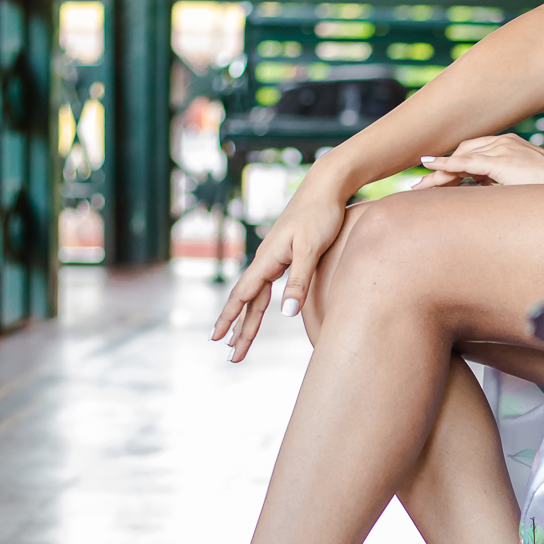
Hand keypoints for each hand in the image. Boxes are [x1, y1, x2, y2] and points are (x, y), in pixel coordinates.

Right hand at [212, 164, 349, 362]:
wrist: (325, 187)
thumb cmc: (320, 215)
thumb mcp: (311, 249)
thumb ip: (299, 281)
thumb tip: (286, 314)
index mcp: (267, 260)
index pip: (243, 296)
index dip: (231, 319)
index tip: (217, 340)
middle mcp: (265, 260)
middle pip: (247, 301)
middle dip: (238, 329)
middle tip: (231, 356)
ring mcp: (274, 258)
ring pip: (257, 295)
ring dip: (248, 319)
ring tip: (239, 341)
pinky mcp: (285, 255)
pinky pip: (267, 285)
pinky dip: (260, 303)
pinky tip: (260, 310)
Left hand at [414, 134, 543, 188]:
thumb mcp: (526, 180)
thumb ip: (506, 181)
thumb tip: (489, 191)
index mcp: (509, 145)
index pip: (474, 152)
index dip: (454, 164)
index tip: (437, 177)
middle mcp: (502, 142)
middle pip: (463, 152)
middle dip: (442, 168)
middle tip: (423, 186)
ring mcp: (501, 149)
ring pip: (461, 157)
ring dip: (440, 172)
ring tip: (421, 187)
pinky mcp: (500, 161)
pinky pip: (465, 163)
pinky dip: (445, 165)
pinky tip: (430, 168)